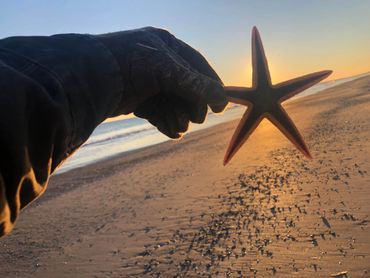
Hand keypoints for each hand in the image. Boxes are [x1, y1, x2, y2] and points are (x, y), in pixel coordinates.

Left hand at [111, 27, 227, 137]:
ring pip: (171, 102)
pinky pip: (157, 112)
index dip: (210, 85)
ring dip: (177, 116)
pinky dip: (165, 122)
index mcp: (166, 45)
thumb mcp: (168, 71)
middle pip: (184, 88)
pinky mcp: (135, 99)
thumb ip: (196, 85)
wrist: (89, 78)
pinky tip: (172, 132)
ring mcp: (145, 81)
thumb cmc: (130, 64)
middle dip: (189, 106)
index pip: (196, 65)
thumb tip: (223, 100)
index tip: (220, 104)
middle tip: (194, 120)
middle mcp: (156, 62)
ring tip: (179, 128)